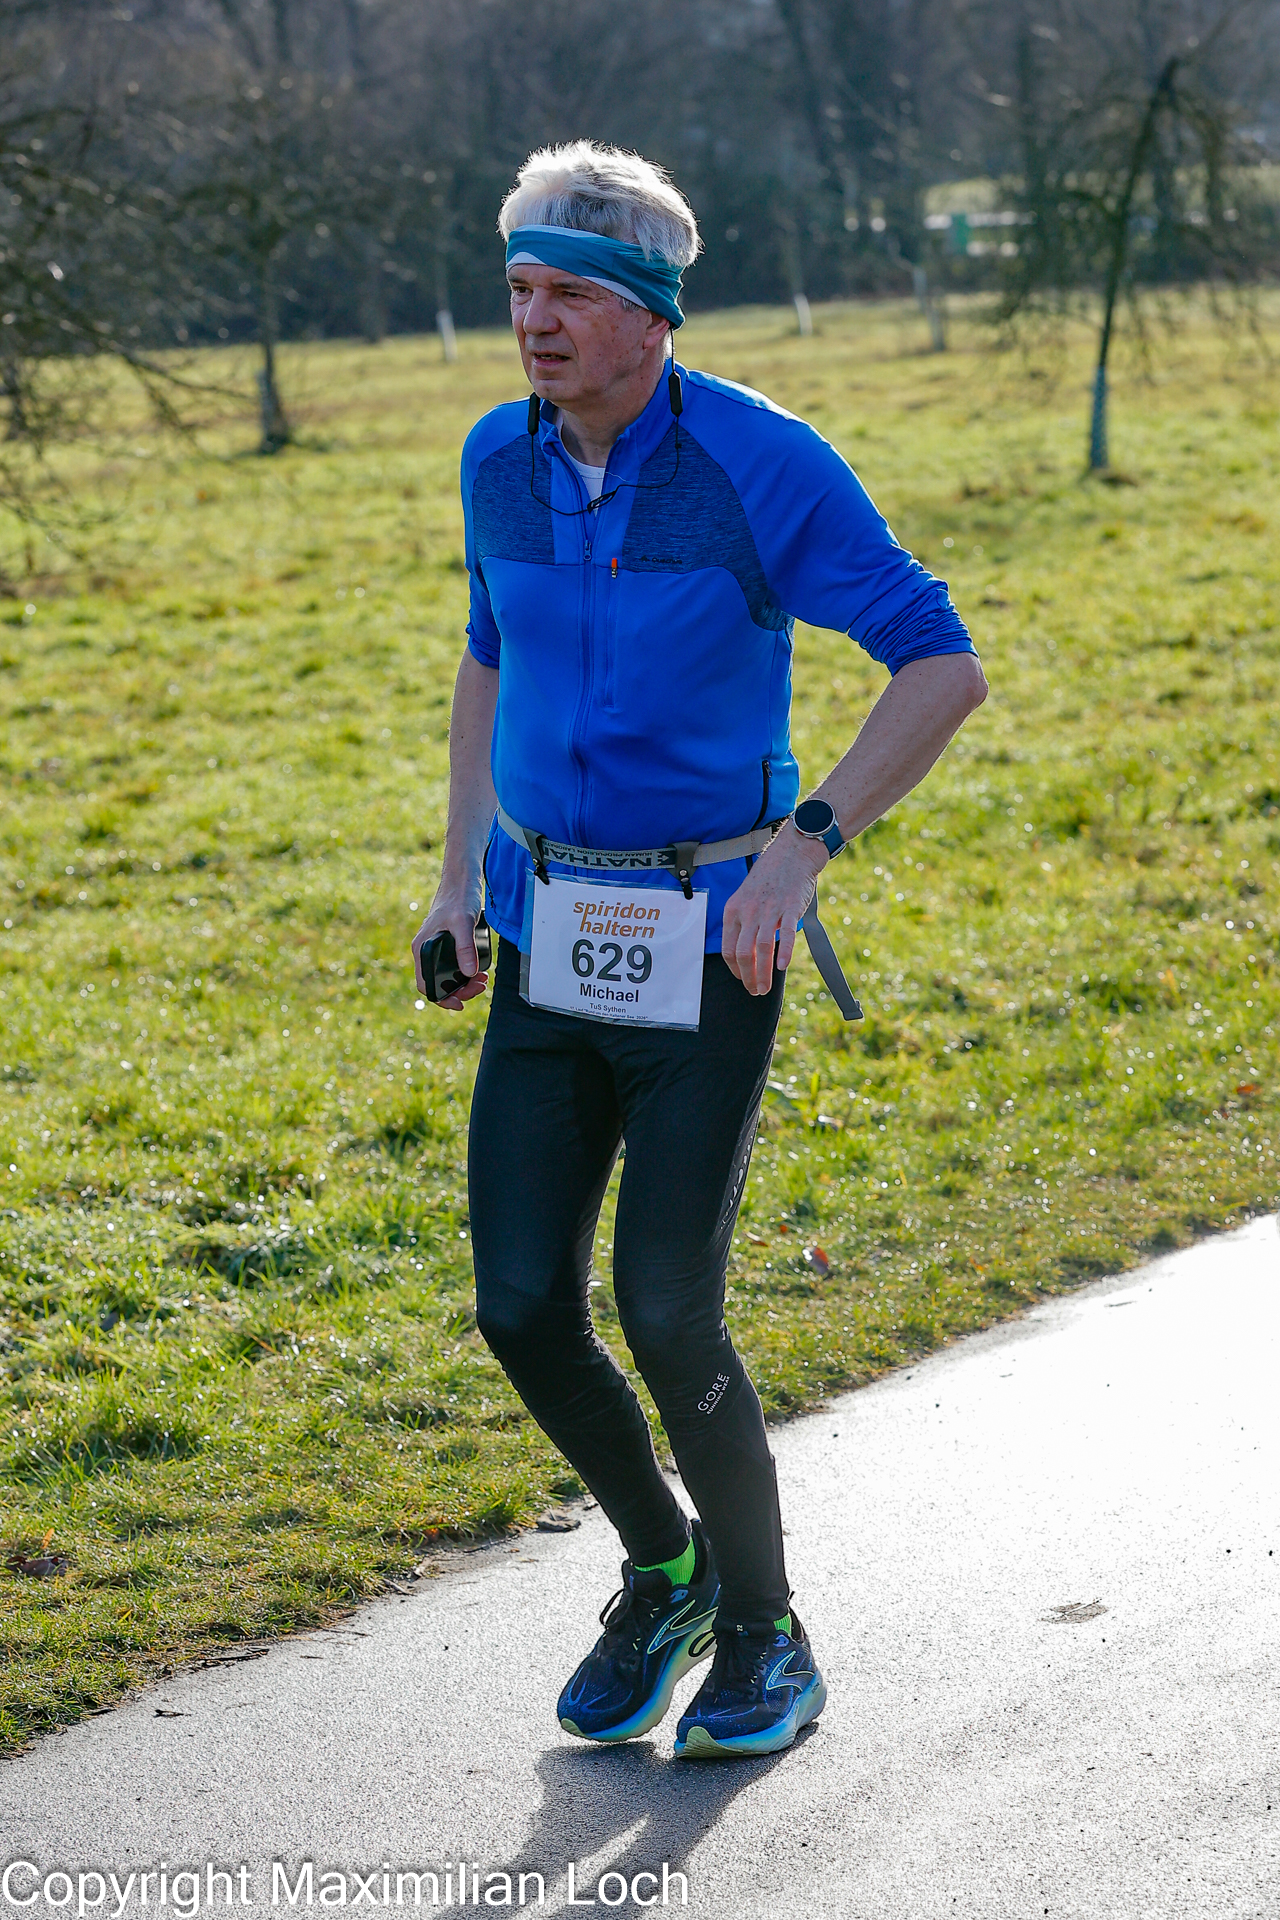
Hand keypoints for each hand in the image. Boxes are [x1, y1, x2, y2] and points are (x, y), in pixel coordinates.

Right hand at [412, 882, 488, 1011]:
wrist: (462, 879)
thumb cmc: (458, 896)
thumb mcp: (463, 922)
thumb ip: (465, 948)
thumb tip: (469, 973)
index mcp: (422, 948)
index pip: (425, 985)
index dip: (442, 999)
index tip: (461, 1003)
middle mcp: (426, 949)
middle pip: (438, 983)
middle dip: (460, 990)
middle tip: (480, 987)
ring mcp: (436, 946)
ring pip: (447, 975)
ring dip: (465, 982)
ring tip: (483, 980)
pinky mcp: (447, 942)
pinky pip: (453, 965)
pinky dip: (466, 971)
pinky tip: (479, 970)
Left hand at [721, 827, 825, 995]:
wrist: (791, 853)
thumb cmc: (770, 878)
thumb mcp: (746, 898)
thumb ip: (744, 923)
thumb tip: (747, 953)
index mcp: (734, 910)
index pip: (728, 949)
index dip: (735, 970)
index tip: (743, 980)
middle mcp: (748, 911)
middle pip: (743, 953)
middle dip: (748, 978)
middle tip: (756, 991)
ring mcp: (769, 909)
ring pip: (762, 948)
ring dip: (763, 973)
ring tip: (765, 988)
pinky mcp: (790, 907)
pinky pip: (786, 934)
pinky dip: (783, 951)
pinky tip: (782, 966)